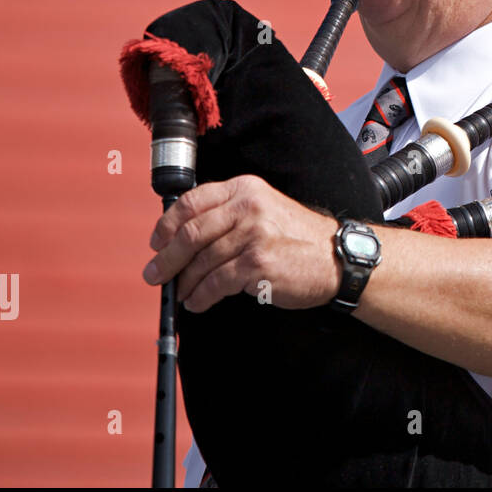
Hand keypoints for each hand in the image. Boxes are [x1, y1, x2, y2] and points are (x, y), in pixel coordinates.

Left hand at [142, 174, 341, 312]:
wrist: (336, 258)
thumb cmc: (298, 238)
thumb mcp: (265, 209)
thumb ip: (229, 215)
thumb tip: (182, 239)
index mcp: (245, 189)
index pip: (191, 202)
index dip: (167, 225)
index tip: (157, 243)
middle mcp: (248, 208)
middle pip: (190, 234)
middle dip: (167, 259)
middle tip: (155, 275)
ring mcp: (253, 236)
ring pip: (200, 262)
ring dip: (184, 282)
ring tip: (180, 292)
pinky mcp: (257, 265)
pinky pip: (215, 283)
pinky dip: (200, 296)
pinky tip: (198, 302)